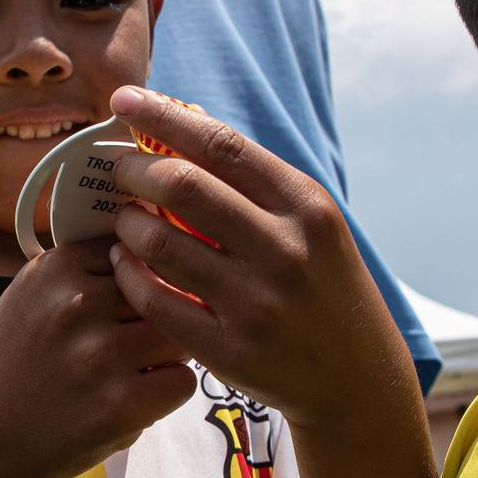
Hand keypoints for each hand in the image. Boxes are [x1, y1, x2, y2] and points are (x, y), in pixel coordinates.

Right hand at [0, 237, 193, 477]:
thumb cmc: (16, 365)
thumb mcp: (32, 297)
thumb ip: (83, 271)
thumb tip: (150, 249)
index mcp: (55, 268)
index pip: (133, 250)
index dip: (138, 279)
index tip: (122, 303)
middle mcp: (78, 303)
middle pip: (161, 290)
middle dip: (156, 316)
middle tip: (131, 344)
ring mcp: (102, 353)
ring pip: (178, 334)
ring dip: (166, 354)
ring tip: (135, 370)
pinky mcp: (122, 403)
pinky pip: (182, 381)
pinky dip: (168, 392)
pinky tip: (137, 398)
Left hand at [102, 86, 418, 429]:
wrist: (358, 378)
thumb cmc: (323, 286)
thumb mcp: (311, 224)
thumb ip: (255, 180)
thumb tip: (185, 120)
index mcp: (305, 207)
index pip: (222, 145)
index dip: (163, 116)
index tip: (124, 99)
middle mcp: (285, 250)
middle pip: (184, 186)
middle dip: (136, 169)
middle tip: (120, 169)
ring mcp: (257, 304)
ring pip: (161, 245)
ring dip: (129, 223)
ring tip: (125, 219)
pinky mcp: (231, 351)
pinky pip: (156, 302)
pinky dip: (129, 275)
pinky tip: (125, 263)